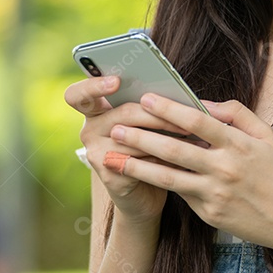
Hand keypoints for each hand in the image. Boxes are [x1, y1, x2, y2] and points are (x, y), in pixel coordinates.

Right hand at [64, 76, 190, 223]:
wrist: (145, 191)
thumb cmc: (149, 148)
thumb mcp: (147, 123)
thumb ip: (152, 105)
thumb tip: (179, 94)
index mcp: (95, 110)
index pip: (79, 94)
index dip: (94, 85)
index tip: (116, 81)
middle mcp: (89, 129)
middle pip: (124, 113)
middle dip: (158, 116)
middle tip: (186, 122)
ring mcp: (96, 153)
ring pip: (135, 138)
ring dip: (168, 139)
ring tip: (194, 139)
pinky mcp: (109, 173)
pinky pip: (140, 162)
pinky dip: (163, 160)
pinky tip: (182, 161)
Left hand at [106, 94, 272, 251]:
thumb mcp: (266, 136)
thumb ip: (237, 114)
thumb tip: (205, 103)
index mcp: (238, 144)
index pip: (197, 121)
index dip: (169, 109)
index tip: (146, 99)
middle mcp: (224, 168)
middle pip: (175, 148)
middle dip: (142, 136)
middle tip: (117, 126)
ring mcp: (214, 193)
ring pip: (167, 176)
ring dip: (136, 164)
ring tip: (110, 156)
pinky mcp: (208, 212)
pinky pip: (178, 192)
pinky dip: (155, 181)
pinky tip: (136, 172)